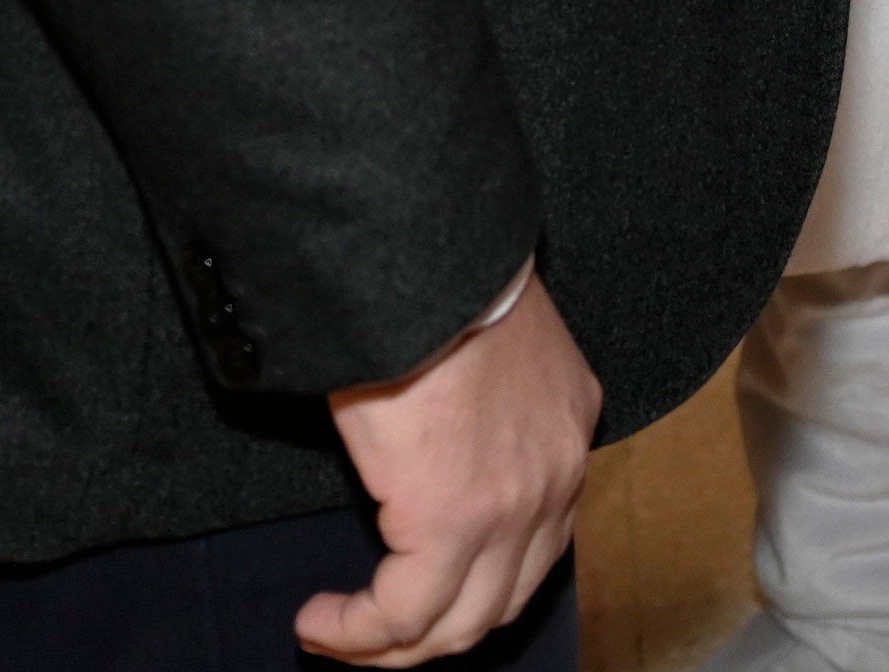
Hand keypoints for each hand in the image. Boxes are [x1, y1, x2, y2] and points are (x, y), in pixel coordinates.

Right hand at [300, 263, 600, 663]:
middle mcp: (558, 475)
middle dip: (433, 631)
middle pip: (501, 599)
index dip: (475, 581)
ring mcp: (514, 507)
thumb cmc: (436, 279)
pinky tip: (321, 621)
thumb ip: (480, 404)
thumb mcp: (485, 344)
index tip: (420, 587)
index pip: (538, 541)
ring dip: (392, 644)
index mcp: (566, 426)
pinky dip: (357, 632)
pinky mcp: (453, 522)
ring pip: (457, 622)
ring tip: (339, 634)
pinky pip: (404, 614)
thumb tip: (434, 439)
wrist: (423, 255)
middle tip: (374, 631)